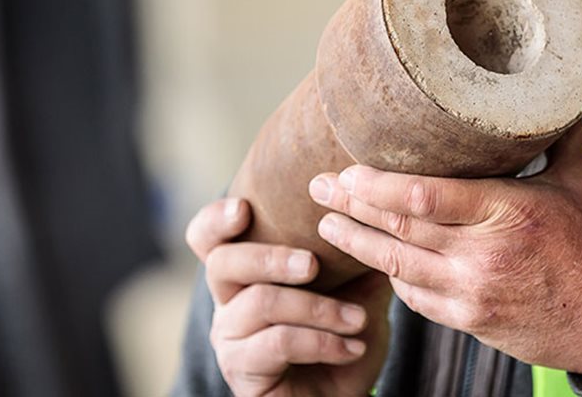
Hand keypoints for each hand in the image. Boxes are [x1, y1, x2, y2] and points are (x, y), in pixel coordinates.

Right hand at [185, 198, 391, 396]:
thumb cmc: (341, 339)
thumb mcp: (356, 294)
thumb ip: (357, 262)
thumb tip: (374, 225)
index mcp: (246, 273)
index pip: (207, 239)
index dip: (215, 219)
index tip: (244, 208)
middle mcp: (227, 302)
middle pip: (223, 262)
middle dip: (272, 257)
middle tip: (314, 264)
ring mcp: (230, 338)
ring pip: (260, 302)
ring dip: (318, 308)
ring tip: (358, 320)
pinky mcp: (242, 372)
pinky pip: (278, 343)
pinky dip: (322, 341)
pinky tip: (353, 348)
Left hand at [307, 124, 581, 379]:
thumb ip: (557, 135)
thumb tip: (546, 90)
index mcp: (508, 212)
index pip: (423, 196)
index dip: (375, 185)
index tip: (346, 169)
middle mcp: (482, 255)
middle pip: (398, 228)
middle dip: (350, 206)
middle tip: (318, 185)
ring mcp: (472, 293)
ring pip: (397, 265)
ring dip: (356, 243)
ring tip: (326, 223)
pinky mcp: (470, 320)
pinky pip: (416, 297)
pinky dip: (391, 274)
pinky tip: (372, 257)